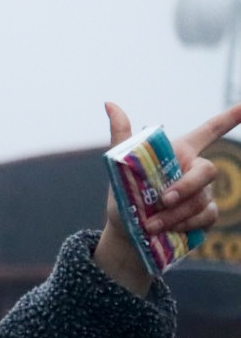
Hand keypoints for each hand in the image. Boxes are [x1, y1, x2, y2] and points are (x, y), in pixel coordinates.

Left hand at [95, 101, 240, 294]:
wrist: (128, 234)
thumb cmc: (126, 197)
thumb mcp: (119, 168)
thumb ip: (121, 136)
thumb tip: (109, 103)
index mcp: (179, 152)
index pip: (210, 131)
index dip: (230, 118)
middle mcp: (195, 170)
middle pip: (208, 170)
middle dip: (186, 186)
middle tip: (162, 200)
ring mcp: (204, 193)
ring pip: (201, 199)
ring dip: (175, 213)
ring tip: (150, 224)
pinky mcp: (207, 215)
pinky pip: (205, 216)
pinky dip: (185, 224)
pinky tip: (168, 230)